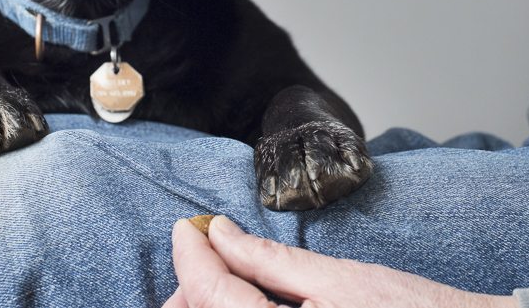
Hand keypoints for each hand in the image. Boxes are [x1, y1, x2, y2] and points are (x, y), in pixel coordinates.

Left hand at [166, 215, 518, 307]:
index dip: (190, 256)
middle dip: (193, 288)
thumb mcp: (340, 279)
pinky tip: (247, 303)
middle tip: (207, 252)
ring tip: (225, 277)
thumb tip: (218, 232)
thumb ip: (269, 261)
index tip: (188, 228)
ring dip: (209, 307)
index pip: (208, 295)